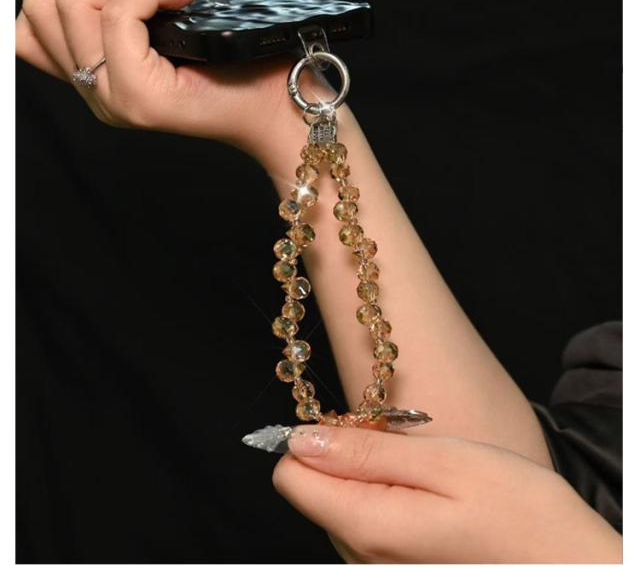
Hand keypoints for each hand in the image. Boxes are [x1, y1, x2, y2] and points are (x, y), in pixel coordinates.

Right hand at [16, 0, 325, 160]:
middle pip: (45, 4)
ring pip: (76, 4)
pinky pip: (120, 14)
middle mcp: (95, 96)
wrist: (277, 109)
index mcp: (94, 80)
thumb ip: (113, 21)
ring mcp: (115, 100)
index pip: (29, 21)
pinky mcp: (142, 98)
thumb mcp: (159, 37)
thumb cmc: (235, 68)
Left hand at [273, 426, 621, 563]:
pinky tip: (426, 492)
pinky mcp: (395, 566)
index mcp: (367, 525)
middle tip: (403, 444)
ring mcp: (378, 566)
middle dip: (346, 454)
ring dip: (368, 473)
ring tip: (421, 469)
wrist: (569, 567)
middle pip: (313, 489)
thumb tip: (301, 439)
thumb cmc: (518, 511)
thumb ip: (366, 452)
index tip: (358, 425)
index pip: (292, 476)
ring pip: (338, 503)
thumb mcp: (444, 462)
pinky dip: (384, 495)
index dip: (315, 439)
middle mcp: (362, 556)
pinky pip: (365, 521)